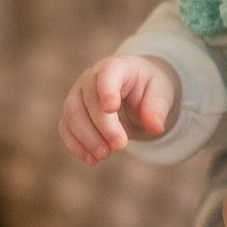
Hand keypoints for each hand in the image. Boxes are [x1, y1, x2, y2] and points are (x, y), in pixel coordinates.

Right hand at [59, 50, 180, 164]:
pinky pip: (66, 128)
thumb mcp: (161, 93)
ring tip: (105, 155)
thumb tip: (155, 127)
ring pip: (72, 114)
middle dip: (103, 126)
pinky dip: (76, 145)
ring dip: (87, 138)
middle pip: (89, 100)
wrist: (135, 91)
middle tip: (120, 146)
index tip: (112, 109)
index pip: (107, 74)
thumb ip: (158, 108)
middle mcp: (91, 77)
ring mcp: (78, 94)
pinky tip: (91, 160)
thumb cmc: (148, 88)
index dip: (107, 90)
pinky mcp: (72, 113)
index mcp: (117, 66)